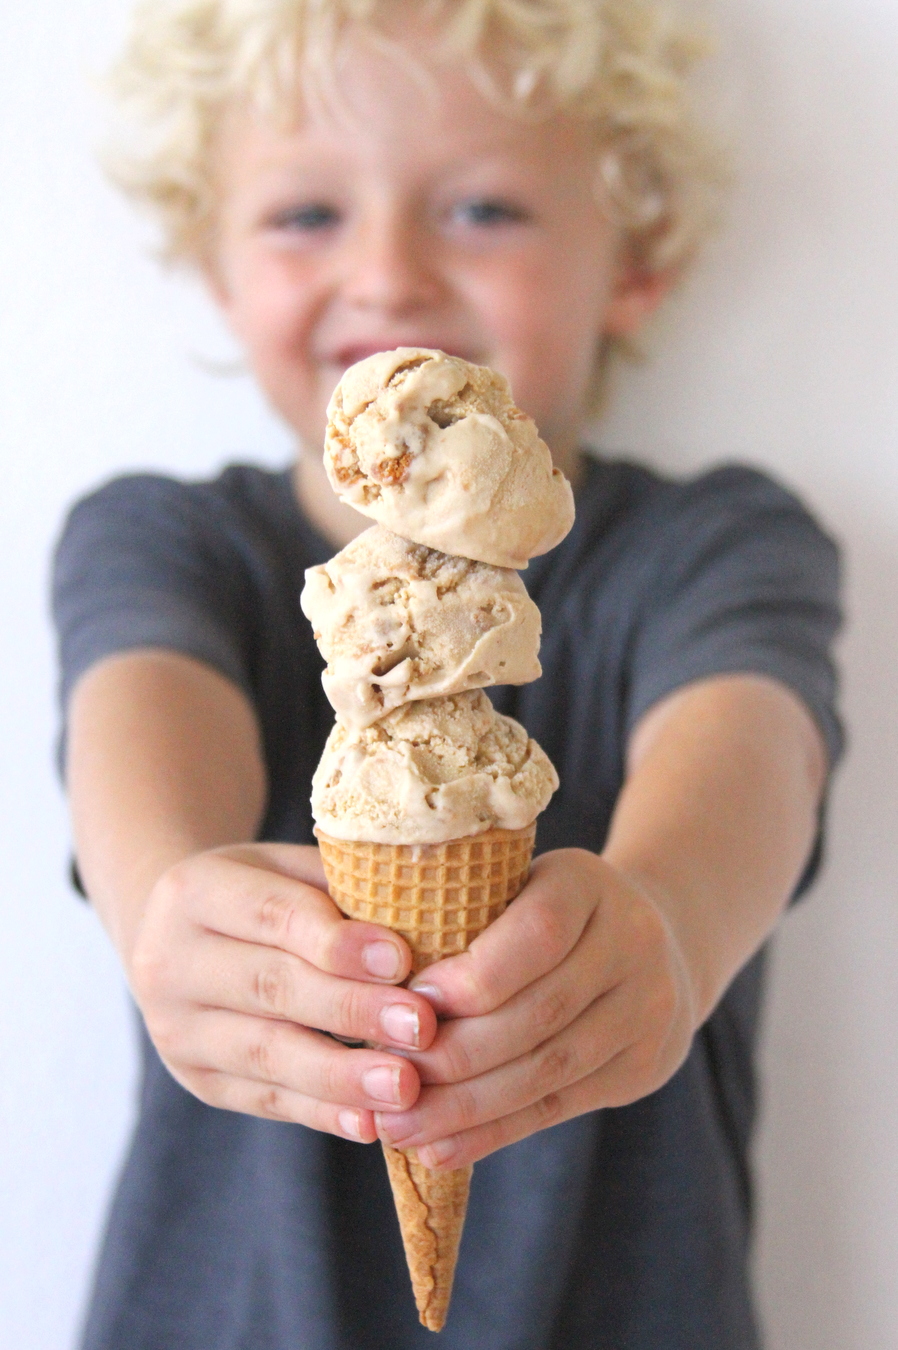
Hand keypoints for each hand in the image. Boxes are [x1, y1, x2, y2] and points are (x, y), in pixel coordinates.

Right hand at [127, 842, 438, 1141]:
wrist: (176, 939)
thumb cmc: (263, 894)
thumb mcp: (289, 869)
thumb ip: (343, 888)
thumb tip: (429, 916)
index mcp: (195, 890)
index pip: (273, 915)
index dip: (338, 941)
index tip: (402, 961)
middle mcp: (169, 960)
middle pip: (270, 987)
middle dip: (351, 1010)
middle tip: (420, 1027)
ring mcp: (176, 1029)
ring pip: (266, 1054)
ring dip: (341, 1075)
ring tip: (404, 1086)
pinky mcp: (197, 1079)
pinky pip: (265, 1099)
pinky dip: (321, 1112)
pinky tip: (369, 1121)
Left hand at [374, 849, 697, 1167]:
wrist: (660, 939)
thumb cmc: (549, 909)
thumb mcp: (517, 883)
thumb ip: (463, 912)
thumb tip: (375, 982)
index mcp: (586, 884)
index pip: (538, 934)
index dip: (472, 976)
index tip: (411, 1002)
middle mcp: (629, 943)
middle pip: (539, 1012)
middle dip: (455, 1053)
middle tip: (387, 1075)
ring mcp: (646, 1008)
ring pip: (548, 1069)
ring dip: (465, 1107)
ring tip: (399, 1126)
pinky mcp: (642, 1066)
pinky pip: (559, 1107)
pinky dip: (493, 1132)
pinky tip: (440, 1149)